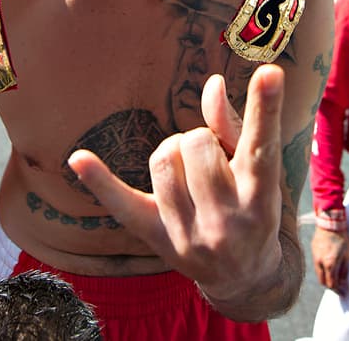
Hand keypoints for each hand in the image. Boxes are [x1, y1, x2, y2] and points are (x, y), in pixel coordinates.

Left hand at [68, 66, 285, 306]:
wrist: (245, 277)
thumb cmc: (252, 208)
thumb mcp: (254, 172)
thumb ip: (231, 126)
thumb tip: (212, 83)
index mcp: (261, 194)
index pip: (262, 145)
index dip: (266, 107)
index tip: (270, 72)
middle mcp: (229, 219)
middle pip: (197, 145)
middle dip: (198, 140)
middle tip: (209, 158)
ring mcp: (192, 234)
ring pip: (163, 162)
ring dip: (172, 155)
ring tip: (187, 172)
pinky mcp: (159, 240)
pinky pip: (122, 203)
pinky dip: (99, 180)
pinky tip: (78, 157)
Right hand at [311, 227, 348, 294]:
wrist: (330, 223)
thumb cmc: (342, 239)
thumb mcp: (348, 256)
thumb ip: (344, 271)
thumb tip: (343, 282)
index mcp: (330, 264)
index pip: (331, 284)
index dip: (338, 291)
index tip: (343, 293)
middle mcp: (320, 263)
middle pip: (323, 282)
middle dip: (331, 286)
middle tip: (338, 287)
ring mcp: (315, 257)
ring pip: (319, 274)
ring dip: (326, 278)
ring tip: (334, 276)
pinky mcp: (313, 252)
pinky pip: (317, 265)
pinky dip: (323, 269)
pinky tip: (329, 266)